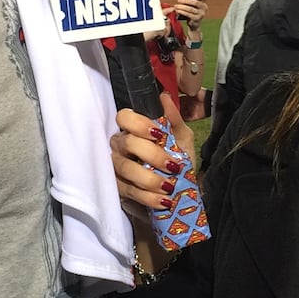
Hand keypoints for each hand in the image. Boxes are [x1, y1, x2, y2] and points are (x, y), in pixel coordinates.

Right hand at [110, 93, 193, 218]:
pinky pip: (129, 191)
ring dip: (150, 179)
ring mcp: (117, 168)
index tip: (158, 134)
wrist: (179, 193)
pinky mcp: (118, 189)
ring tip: (169, 187)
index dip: (138, 123)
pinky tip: (163, 201)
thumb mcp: (181, 139)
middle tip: (173, 166)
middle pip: (126, 143)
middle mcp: (121, 146)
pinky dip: (148, 197)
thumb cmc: (176, 161)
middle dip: (151, 154)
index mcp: (135, 130)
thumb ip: (174, 119)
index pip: (124, 117)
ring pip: (125, 168)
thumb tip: (164, 97)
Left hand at [170, 0, 204, 28]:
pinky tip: (178, 11)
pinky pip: (188, 14)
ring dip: (182, 7)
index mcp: (203, 2)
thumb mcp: (193, 5)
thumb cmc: (192, 12)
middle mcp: (204, 8)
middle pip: (196, 2)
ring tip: (176, 6)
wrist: (194, 23)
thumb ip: (191, 1)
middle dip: (186, 0)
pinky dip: (182, 12)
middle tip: (179, 0)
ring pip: (190, 9)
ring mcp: (201, 14)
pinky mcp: (197, 19)